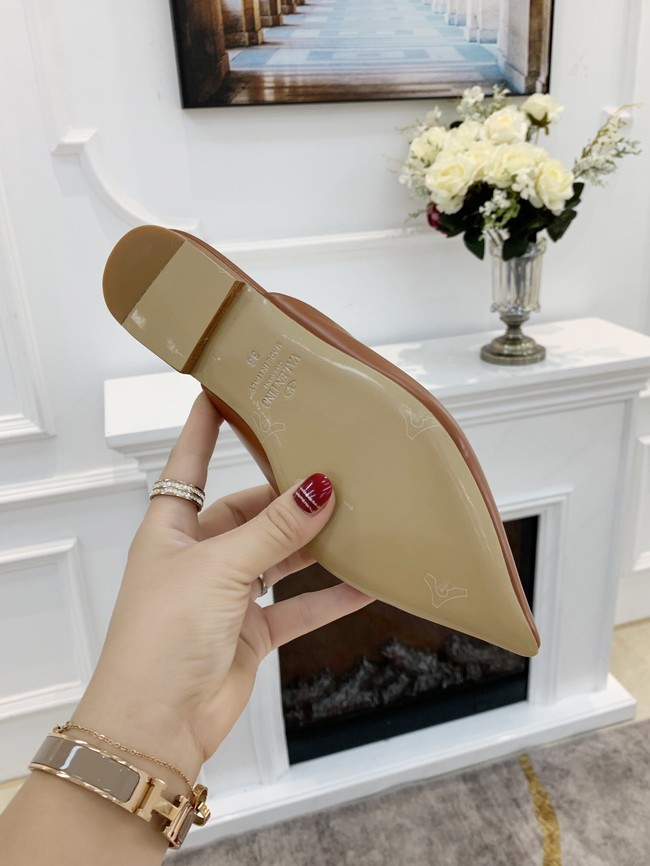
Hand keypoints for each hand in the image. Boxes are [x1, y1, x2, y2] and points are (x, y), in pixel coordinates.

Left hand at [74, 392, 371, 783]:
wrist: (157, 725)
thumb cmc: (162, 637)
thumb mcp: (219, 569)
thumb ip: (272, 531)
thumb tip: (317, 488)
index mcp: (172, 529)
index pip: (190, 464)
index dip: (205, 428)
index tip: (223, 392)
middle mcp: (199, 555)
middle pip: (250, 511)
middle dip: (289, 497)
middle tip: (334, 472)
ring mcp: (226, 595)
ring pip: (279, 556)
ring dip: (314, 544)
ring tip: (358, 519)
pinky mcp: (250, 631)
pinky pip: (297, 605)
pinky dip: (328, 595)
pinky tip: (364, 582)